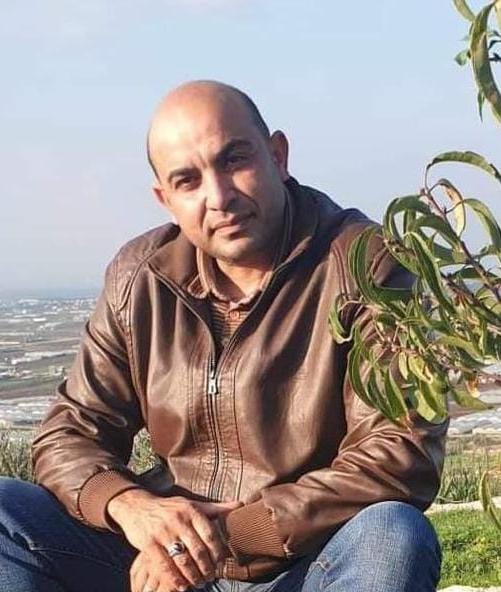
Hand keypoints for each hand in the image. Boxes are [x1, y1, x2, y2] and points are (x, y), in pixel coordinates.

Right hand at [107, 490, 241, 590]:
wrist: (138, 506)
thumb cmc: (170, 508)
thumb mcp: (192, 504)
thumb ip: (216, 508)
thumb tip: (241, 505)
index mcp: (191, 510)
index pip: (210, 535)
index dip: (218, 552)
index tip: (221, 562)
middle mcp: (178, 520)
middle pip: (198, 550)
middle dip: (207, 568)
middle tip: (210, 577)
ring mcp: (162, 532)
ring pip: (183, 560)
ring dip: (193, 576)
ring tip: (198, 583)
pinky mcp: (148, 544)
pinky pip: (164, 566)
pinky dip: (175, 580)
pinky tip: (182, 586)